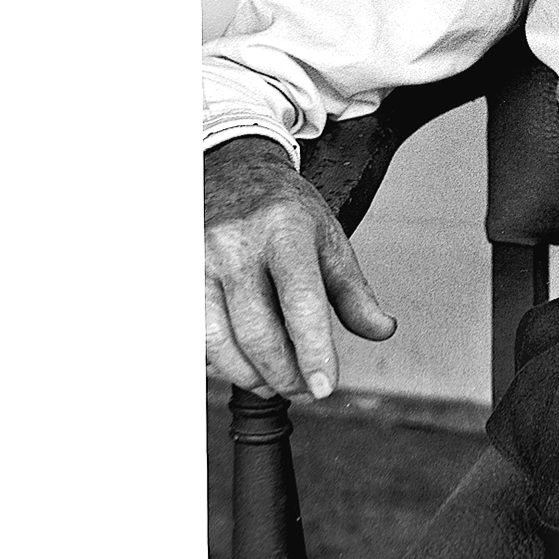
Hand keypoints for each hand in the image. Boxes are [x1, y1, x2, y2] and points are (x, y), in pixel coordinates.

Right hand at [204, 135, 396, 399]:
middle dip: (284, 373)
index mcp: (285, 230)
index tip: (324, 387)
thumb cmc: (286, 210)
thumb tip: (380, 331)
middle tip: (303, 389)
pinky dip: (219, 360)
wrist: (234, 170)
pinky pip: (194, 335)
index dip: (313, 351)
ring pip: (218, 341)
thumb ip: (354, 291)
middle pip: (257, 331)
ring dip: (249, 375)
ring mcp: (199, 259)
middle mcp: (237, 243)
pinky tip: (242, 362)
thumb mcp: (329, 238)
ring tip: (274, 382)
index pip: (301, 301)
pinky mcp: (177, 275)